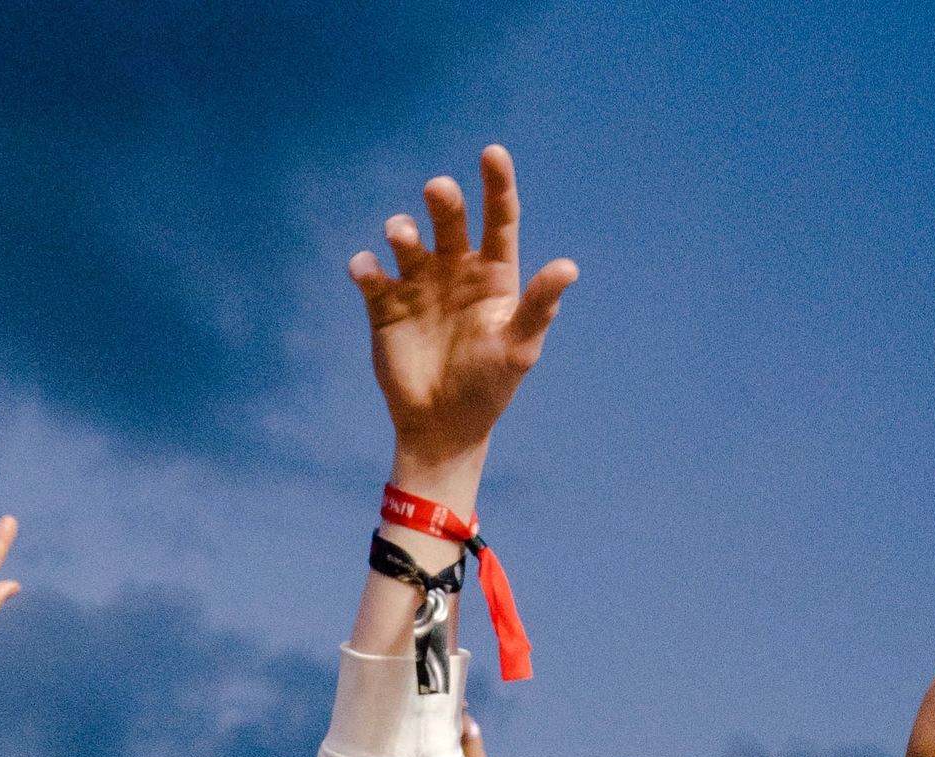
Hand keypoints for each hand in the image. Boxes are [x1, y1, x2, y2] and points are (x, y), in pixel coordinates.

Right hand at [352, 145, 576, 474]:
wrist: (443, 426)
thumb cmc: (489, 388)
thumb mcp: (519, 348)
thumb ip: (539, 305)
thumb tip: (569, 266)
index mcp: (493, 274)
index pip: (498, 219)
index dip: (497, 184)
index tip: (492, 152)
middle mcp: (455, 269)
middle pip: (448, 218)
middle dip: (443, 200)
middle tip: (439, 191)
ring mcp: (418, 283)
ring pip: (406, 238)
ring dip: (402, 229)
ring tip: (403, 237)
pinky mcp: (384, 303)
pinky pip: (371, 274)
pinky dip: (366, 267)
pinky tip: (368, 272)